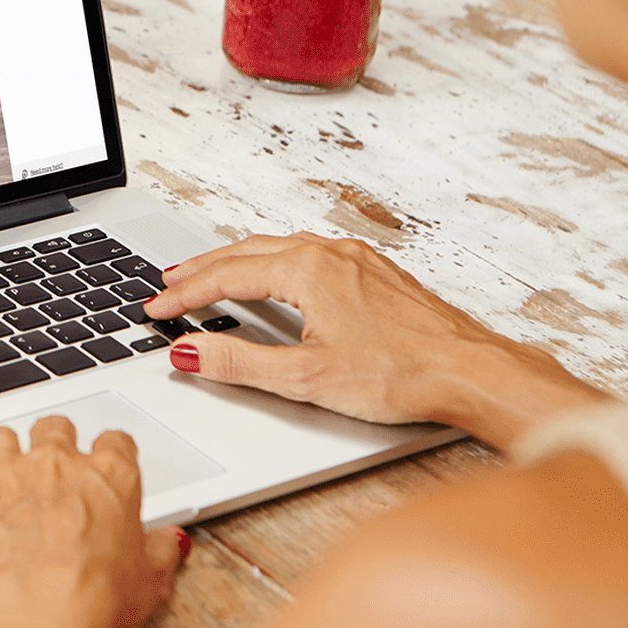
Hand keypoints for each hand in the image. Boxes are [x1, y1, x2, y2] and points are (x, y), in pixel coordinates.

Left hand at [0, 416, 186, 627]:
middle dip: (52, 441)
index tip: (106, 462)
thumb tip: (168, 543)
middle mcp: (57, 463)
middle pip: (54, 427)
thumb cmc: (91, 602)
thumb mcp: (148, 585)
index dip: (110, 452)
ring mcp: (6, 473)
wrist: (34, 617)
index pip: (115, 442)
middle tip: (50, 465)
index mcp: (109, 478)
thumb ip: (158, 554)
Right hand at [143, 233, 603, 447]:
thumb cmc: (402, 375)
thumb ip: (238, 363)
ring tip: (211, 275)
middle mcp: (329, 253)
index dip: (184, 295)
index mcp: (305, 270)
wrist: (472, 371)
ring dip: (238, 261)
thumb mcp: (305, 378)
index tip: (155, 310)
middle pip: (247, 253)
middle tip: (169, 284)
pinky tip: (275, 277)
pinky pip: (308, 254)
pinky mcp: (375, 272)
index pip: (226, 277)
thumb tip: (188, 352)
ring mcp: (355, 259)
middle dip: (203, 269)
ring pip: (279, 249)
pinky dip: (274, 263)